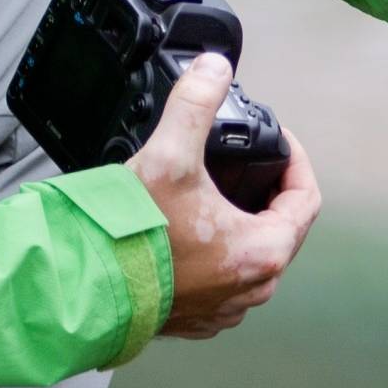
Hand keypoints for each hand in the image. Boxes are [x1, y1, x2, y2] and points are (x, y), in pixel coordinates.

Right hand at [128, 54, 322, 337]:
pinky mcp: (196, 317)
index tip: (278, 141)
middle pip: (281, 228)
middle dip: (267, 190)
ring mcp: (224, 307)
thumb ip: (195, 104)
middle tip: (247, 163)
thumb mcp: (168, 156)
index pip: (305, 198)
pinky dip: (215, 253)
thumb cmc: (129, 239)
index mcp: (262, 252)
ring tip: (217, 194)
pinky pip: (222, 279)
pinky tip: (190, 233)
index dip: (295, 160)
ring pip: (251, 256)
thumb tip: (213, 69)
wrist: (81, 288)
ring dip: (242, 224)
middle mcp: (251, 288)